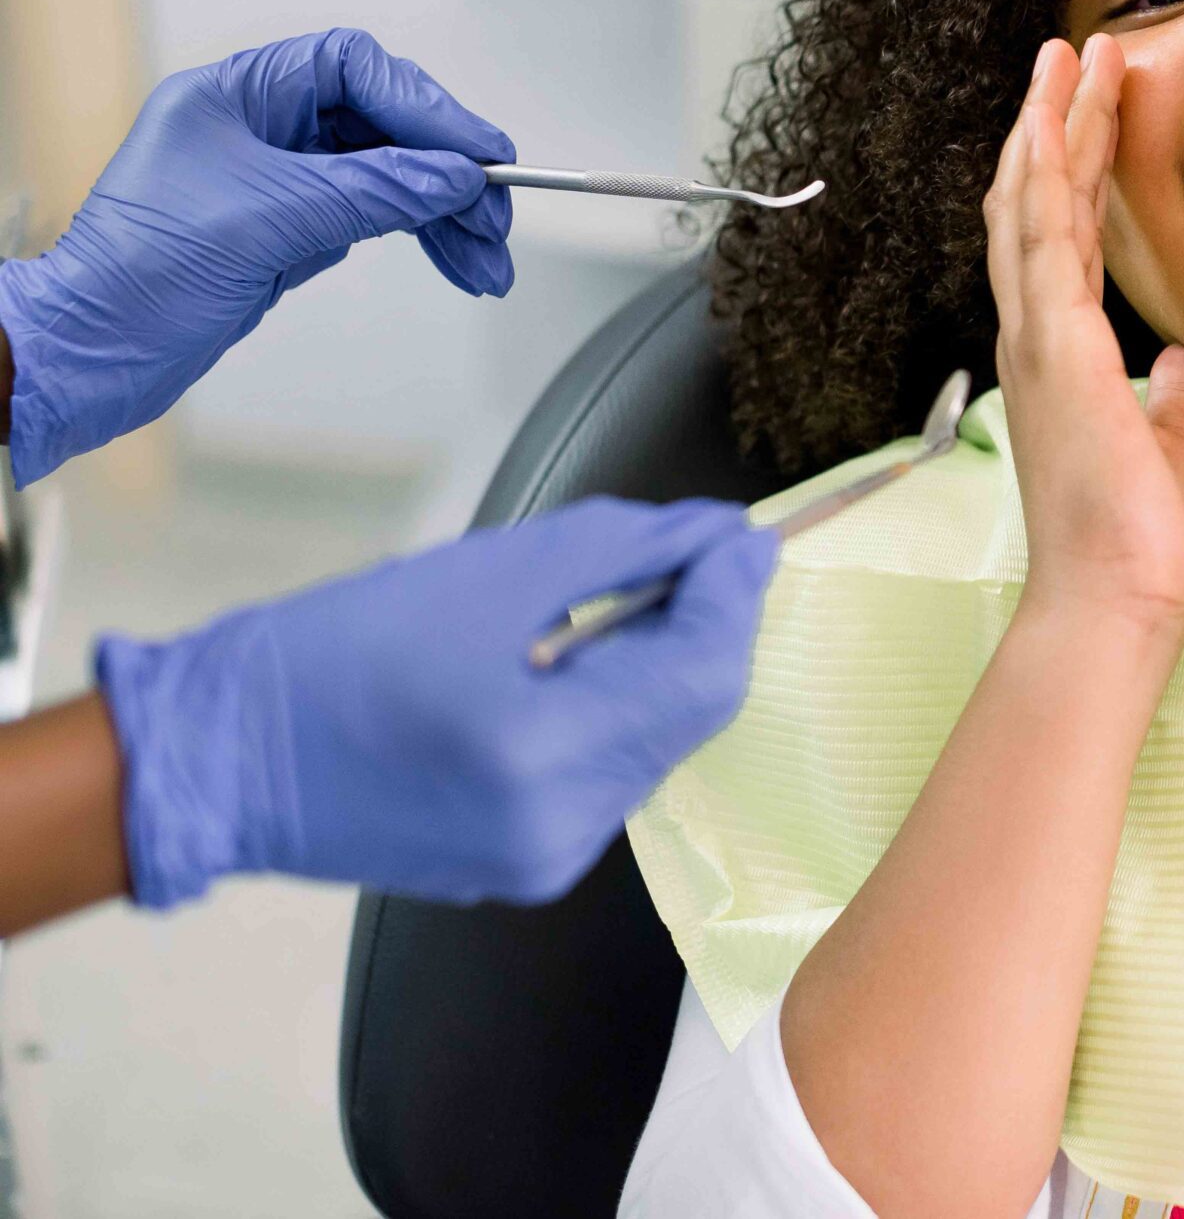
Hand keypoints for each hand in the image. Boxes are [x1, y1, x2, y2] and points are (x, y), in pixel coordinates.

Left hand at [0, 29, 515, 483]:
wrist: (93, 354)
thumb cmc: (138, 276)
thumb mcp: (270, 219)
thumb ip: (372, 191)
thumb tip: (453, 178)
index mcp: (236, 95)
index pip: (353, 69)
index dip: (425, 106)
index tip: (479, 152)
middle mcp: (259, 128)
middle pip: (382, 126)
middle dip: (447, 172)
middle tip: (495, 216)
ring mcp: (275, 181)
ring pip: (387, 178)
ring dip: (445, 217)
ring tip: (488, 261)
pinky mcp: (287, 230)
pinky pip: (373, 218)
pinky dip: (418, 239)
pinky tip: (453, 261)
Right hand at [95, 498, 778, 905]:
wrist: (220, 758)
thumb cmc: (336, 653)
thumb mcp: (490, 573)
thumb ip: (623, 551)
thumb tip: (717, 537)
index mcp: (543, 752)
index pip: (701, 674)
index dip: (736, 597)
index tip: (742, 535)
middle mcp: (560, 827)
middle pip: (691, 716)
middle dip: (707, 628)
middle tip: (697, 554)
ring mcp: (547, 862)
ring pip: (657, 749)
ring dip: (664, 671)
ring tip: (629, 603)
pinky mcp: (528, 870)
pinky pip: (610, 781)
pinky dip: (617, 717)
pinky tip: (582, 668)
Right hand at [986, 36, 1183, 640]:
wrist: (1116, 603)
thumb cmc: (1139, 543)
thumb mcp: (1173, 448)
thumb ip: (1171, 397)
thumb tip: (1182, 363)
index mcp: (1065, 355)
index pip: (1064, 235)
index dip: (1075, 164)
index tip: (1097, 104)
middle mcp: (1038, 337)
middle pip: (1034, 202)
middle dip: (1055, 122)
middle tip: (1075, 51)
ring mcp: (1038, 341)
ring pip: (1030, 205)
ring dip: (1049, 125)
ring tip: (1070, 58)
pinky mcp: (1055, 352)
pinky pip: (1043, 241)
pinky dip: (1047, 174)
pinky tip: (1056, 122)